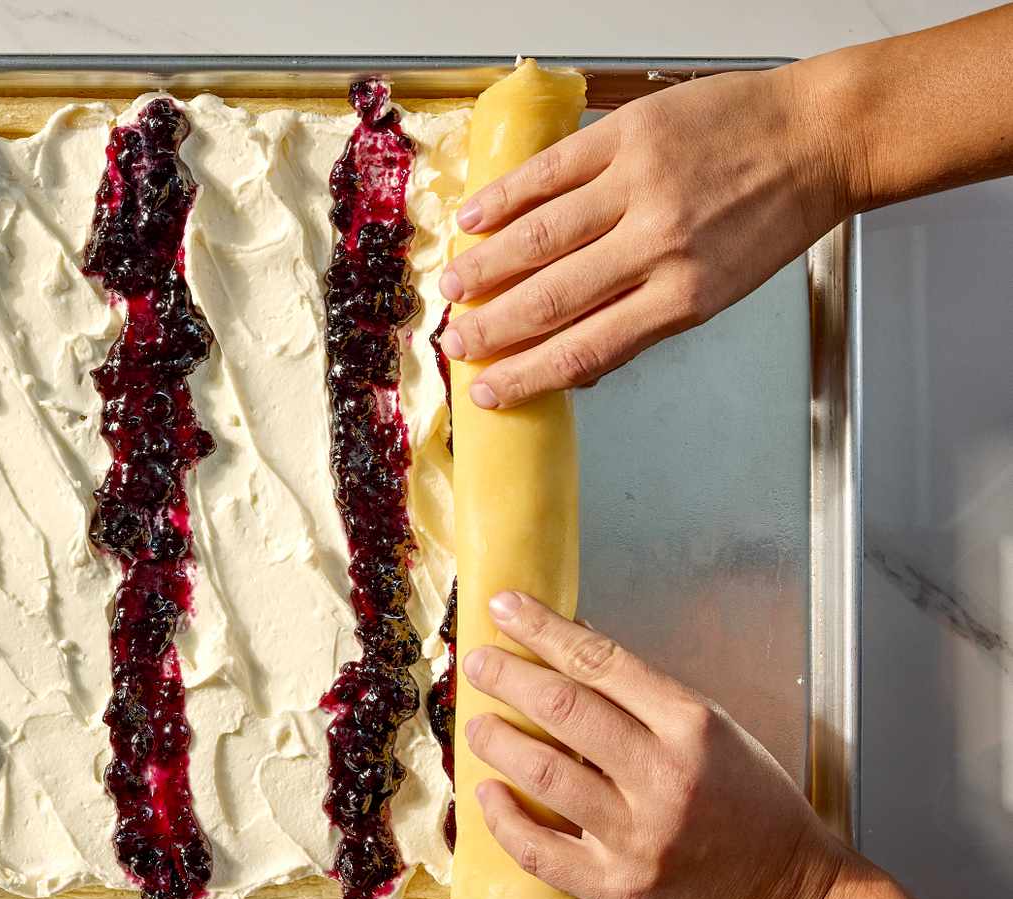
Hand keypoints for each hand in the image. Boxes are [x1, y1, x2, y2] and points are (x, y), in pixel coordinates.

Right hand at [438, 65, 849, 407]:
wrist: (818, 136)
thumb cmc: (773, 216)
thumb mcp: (723, 289)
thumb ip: (649, 319)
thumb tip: (576, 358)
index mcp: (684, 295)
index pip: (586, 349)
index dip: (527, 376)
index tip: (487, 391)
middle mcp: (659, 244)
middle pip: (552, 297)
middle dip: (492, 327)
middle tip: (455, 342)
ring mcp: (641, 185)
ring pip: (541, 235)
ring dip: (486, 266)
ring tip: (452, 287)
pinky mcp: (630, 134)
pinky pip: (552, 171)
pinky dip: (505, 197)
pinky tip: (473, 219)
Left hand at [463, 591, 850, 898]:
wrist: (788, 897)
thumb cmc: (753, 805)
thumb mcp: (715, 729)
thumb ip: (644, 692)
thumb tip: (572, 643)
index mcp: (691, 726)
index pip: (600, 661)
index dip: (542, 628)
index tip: (504, 608)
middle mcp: (663, 776)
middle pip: (563, 709)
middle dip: (506, 677)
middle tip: (477, 663)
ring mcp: (638, 835)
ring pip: (543, 774)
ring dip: (496, 742)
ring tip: (478, 725)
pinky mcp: (617, 887)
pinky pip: (539, 849)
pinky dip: (502, 818)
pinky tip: (488, 794)